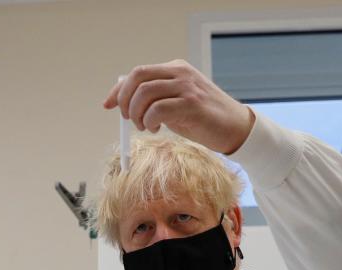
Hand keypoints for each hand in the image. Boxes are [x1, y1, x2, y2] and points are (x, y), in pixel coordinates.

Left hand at [103, 60, 254, 154]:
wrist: (234, 128)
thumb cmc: (202, 118)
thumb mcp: (174, 103)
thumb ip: (153, 98)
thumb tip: (121, 101)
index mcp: (175, 68)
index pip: (137, 73)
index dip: (118, 90)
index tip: (108, 105)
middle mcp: (180, 72)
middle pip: (137, 77)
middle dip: (125, 101)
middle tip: (130, 119)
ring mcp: (186, 86)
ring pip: (145, 92)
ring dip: (137, 114)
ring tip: (145, 126)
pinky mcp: (191, 104)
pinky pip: (157, 109)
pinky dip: (150, 121)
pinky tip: (157, 128)